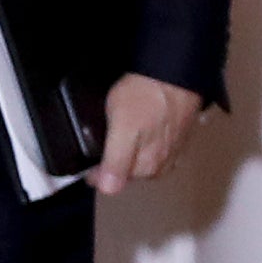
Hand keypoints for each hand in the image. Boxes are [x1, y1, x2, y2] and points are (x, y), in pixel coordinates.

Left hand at [86, 72, 202, 194]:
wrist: (174, 73)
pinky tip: (138, 129)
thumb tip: (108, 188)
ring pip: (141, 160)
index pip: (114, 181)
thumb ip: (115, 161)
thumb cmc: (147, 96)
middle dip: (112, 163)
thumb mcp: (122, 129)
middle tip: (99, 145)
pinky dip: (142, 142)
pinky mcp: (176, 136)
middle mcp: (161, 163)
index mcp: (147, 166)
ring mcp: (171, 150)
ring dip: (128, 153)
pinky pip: (154, 147)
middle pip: (128, 172)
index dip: (96, 173)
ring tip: (117, 135)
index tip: (86, 166)